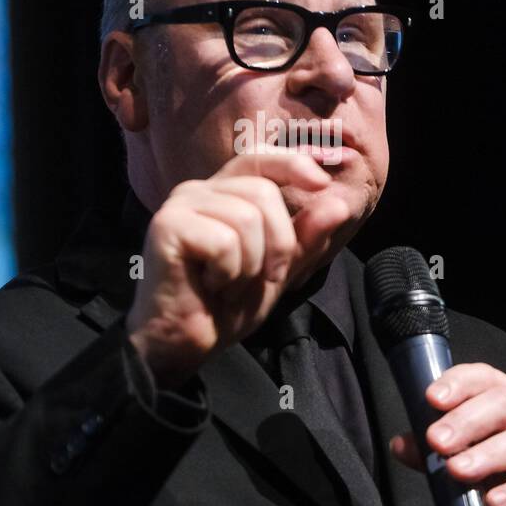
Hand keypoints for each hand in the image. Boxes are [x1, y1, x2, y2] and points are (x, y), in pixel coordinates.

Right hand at [126, 147, 351, 389]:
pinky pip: (225, 242)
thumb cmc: (224, 307)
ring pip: (247, 218)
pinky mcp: (167, 226)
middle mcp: (198, 191)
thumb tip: (338, 204)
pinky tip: (208, 287)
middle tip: (258, 279)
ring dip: (249, 266)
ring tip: (226, 285)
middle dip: (277, 244)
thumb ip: (305, 239)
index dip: (292, 164)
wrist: (183, 344)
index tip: (321, 184)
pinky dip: (228, 274)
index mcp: (222, 194)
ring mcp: (180, 205)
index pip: (259, 160)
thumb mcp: (277, 271)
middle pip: (263, 192)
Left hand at [389, 363, 505, 505]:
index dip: (458, 383)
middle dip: (466, 421)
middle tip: (437, 441)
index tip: (431, 398)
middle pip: (502, 403)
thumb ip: (434, 455)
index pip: (484, 378)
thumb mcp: (469, 465)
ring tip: (459, 471)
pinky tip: (497, 502)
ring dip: (489, 454)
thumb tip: (400, 444)